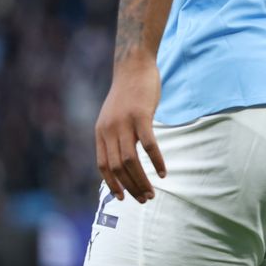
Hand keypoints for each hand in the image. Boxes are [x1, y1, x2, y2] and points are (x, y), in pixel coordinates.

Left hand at [95, 58, 166, 202]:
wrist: (133, 65)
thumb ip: (115, 135)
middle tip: (145, 199)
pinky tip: (164, 172)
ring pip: (131, 161)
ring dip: (142, 180)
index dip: (112, 184)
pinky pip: (149, 145)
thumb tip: (122, 159)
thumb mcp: (113, 116)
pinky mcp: (141, 116)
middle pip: (118, 167)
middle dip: (131, 187)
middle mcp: (109, 130)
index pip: (104, 166)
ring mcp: (124, 123)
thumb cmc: (128, 92)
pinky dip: (156, 162)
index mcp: (101, 132)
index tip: (123, 198)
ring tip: (153, 192)